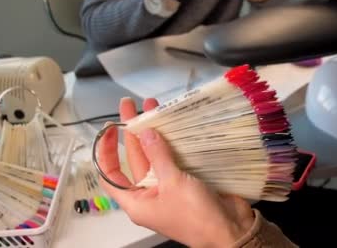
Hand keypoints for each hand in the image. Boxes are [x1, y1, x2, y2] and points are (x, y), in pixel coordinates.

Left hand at [97, 97, 255, 246]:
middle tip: (132, 106)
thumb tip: (146, 133)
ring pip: (156, 156)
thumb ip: (158, 155)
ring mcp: (168, 187)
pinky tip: (175, 125)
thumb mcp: (173, 183)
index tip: (110, 127)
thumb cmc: (197, 216)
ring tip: (153, 108)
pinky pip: (174, 158)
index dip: (106, 150)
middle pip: (134, 159)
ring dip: (155, 133)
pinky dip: (173, 142)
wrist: (231, 229)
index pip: (110, 174)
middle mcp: (149, 194)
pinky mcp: (186, 182)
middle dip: (133, 132)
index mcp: (137, 202)